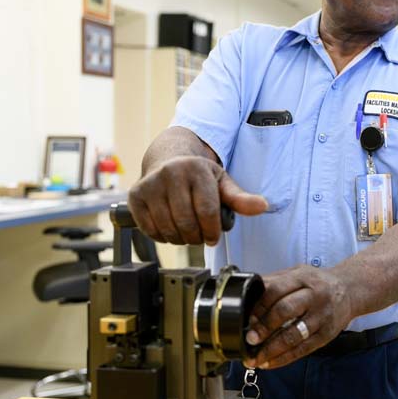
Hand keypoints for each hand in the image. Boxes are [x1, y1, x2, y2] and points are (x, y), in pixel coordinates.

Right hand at [128, 156, 266, 245]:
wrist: (167, 159)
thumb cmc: (198, 175)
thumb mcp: (222, 182)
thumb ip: (241, 198)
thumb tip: (262, 206)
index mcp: (196, 169)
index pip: (207, 211)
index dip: (212, 231)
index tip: (213, 237)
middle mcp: (170, 173)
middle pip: (187, 223)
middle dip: (197, 237)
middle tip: (200, 236)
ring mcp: (150, 184)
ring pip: (168, 229)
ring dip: (180, 239)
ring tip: (187, 232)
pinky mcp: (135, 196)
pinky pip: (150, 229)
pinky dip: (162, 237)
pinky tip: (170, 228)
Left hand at [244, 265, 353, 368]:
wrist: (350, 290)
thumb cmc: (319, 282)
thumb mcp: (299, 273)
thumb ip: (275, 282)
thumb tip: (247, 295)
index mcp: (303, 278)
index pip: (276, 290)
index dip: (259, 306)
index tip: (245, 319)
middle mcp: (314, 296)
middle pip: (285, 310)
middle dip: (264, 327)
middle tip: (249, 339)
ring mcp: (322, 316)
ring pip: (294, 334)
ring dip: (272, 349)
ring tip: (255, 358)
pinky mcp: (327, 335)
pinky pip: (303, 349)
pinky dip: (284, 358)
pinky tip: (270, 362)